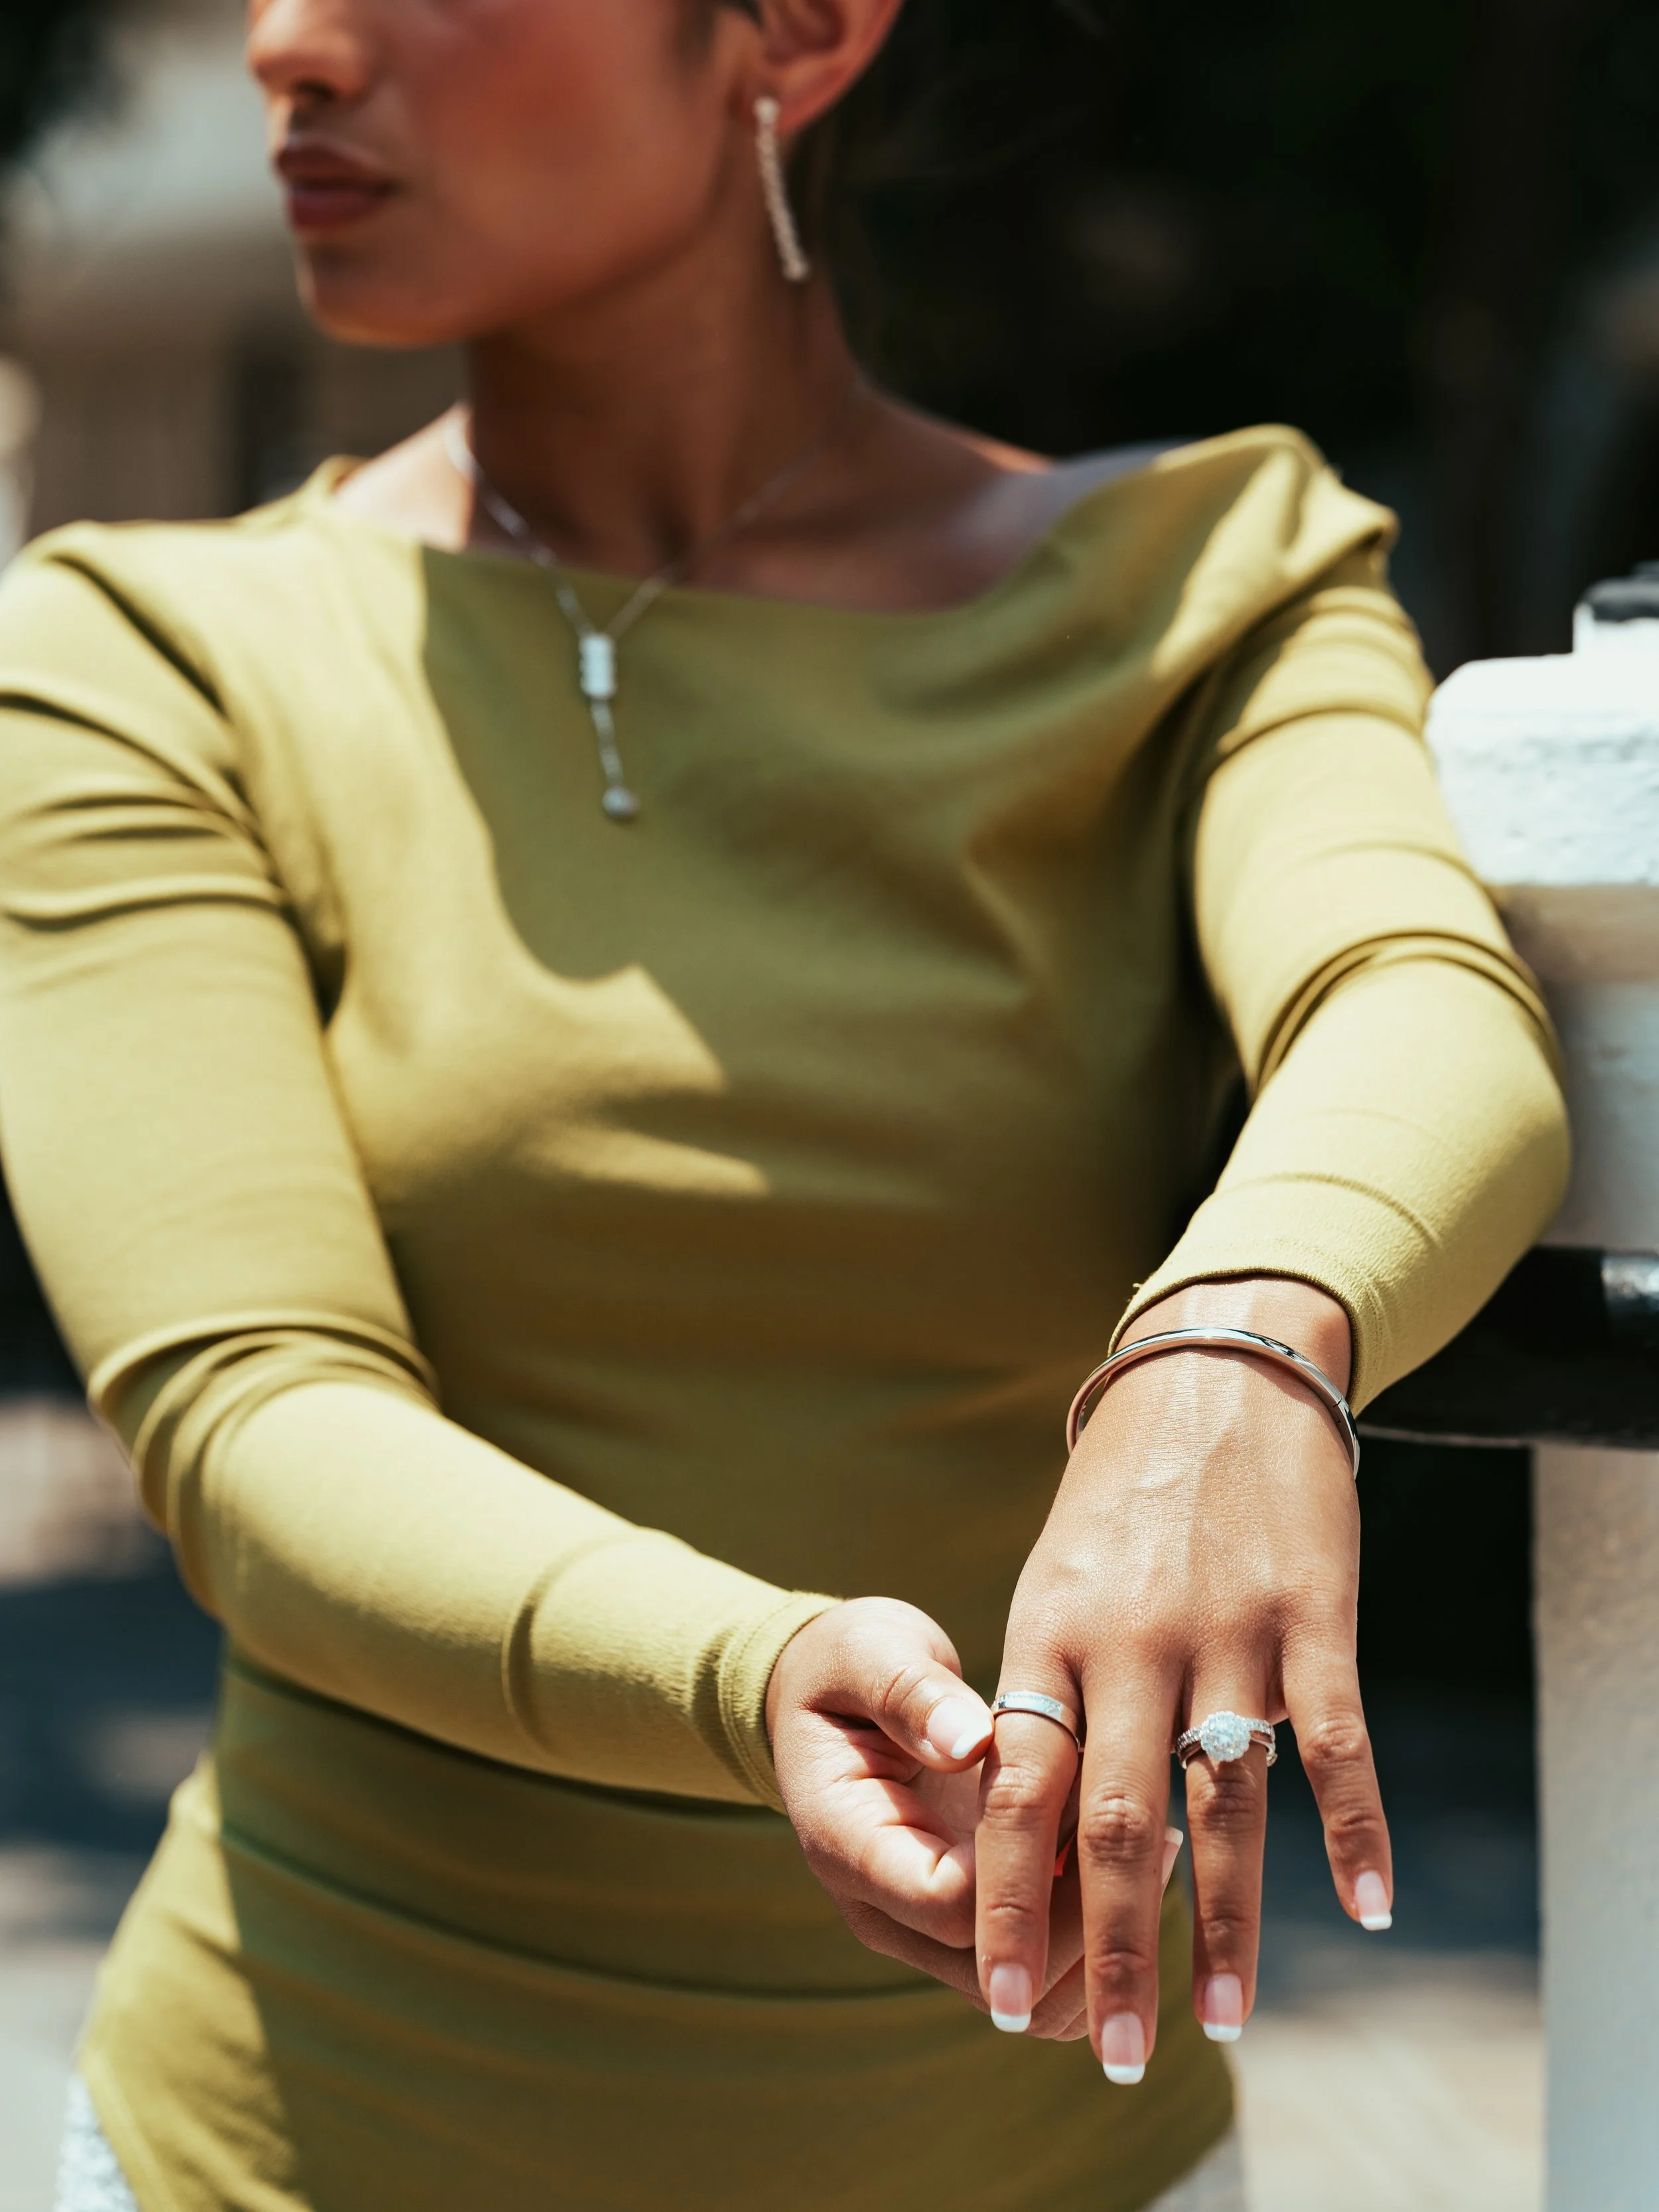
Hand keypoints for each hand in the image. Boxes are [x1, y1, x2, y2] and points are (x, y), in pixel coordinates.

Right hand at [767, 1596, 1187, 2037]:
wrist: (830, 1699)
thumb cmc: (850, 1666)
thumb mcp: (868, 1652)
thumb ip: (910, 1694)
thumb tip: (969, 1740)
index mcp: (849, 1843)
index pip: (946, 1906)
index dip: (1028, 1874)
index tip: (1086, 1793)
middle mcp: (885, 1908)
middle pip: (998, 1976)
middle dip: (1086, 1920)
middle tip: (1155, 1830)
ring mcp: (927, 1928)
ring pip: (1032, 2001)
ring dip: (1102, 1941)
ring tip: (1157, 1842)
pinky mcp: (972, 1923)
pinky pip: (1045, 1977)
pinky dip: (1099, 1937)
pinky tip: (1134, 1856)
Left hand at [974, 1277, 1391, 2081]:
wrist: (1215, 1373)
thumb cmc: (1123, 1497)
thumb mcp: (1055, 1580)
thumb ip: (1047, 1695)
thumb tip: (1036, 1830)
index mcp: (1049, 1632)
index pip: (1016, 1792)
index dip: (1006, 1900)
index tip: (996, 1993)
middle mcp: (1130, 1639)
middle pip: (1113, 1822)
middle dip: (1108, 1950)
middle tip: (1113, 2052)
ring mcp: (1226, 1629)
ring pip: (1223, 1804)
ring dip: (1223, 1925)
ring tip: (1219, 2022)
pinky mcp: (1314, 1616)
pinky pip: (1336, 1744)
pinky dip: (1355, 1832)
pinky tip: (1368, 1907)